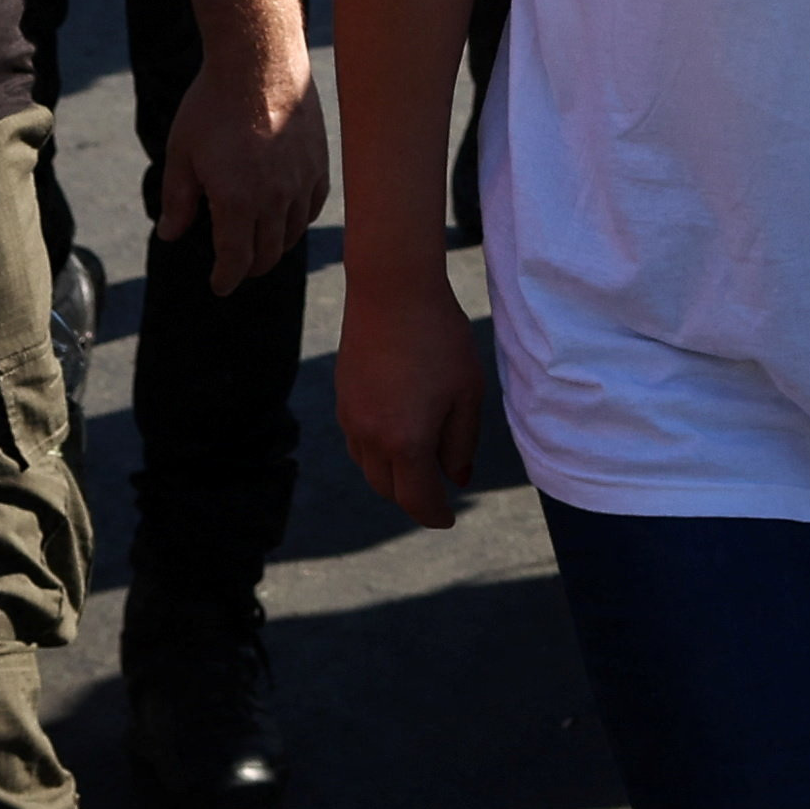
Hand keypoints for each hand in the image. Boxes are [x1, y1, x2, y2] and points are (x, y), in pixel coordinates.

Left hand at [155, 41, 331, 294]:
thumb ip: (178, 200)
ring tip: (261, 246)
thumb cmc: (212, 106)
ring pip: (293, 233)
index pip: (235, 260)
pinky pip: (312, 206)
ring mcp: (301, 182)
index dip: (225, 279)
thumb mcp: (181, 153)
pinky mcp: (319, 164)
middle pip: (267, 253)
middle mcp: (274, 199)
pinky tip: (287, 217)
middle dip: (249, 266)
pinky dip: (299, 220)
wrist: (259, 62)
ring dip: (275, 246)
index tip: (219, 285)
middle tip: (236, 268)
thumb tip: (170, 235)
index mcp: (236, 202)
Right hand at [337, 273, 485, 527]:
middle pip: (389, 489)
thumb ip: (462, 442)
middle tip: (438, 488)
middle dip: (414, 495)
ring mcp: (350, 417)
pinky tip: (398, 430)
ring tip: (420, 459)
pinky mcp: (342, 397)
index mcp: (406, 442)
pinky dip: (377, 450)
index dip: (435, 515)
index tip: (449, 518)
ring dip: (393, 473)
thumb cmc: (440, 338)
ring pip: (368, 467)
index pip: (417, 500)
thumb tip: (456, 478)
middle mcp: (370, 437)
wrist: (391, 290)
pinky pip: (357, 441)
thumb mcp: (467, 392)